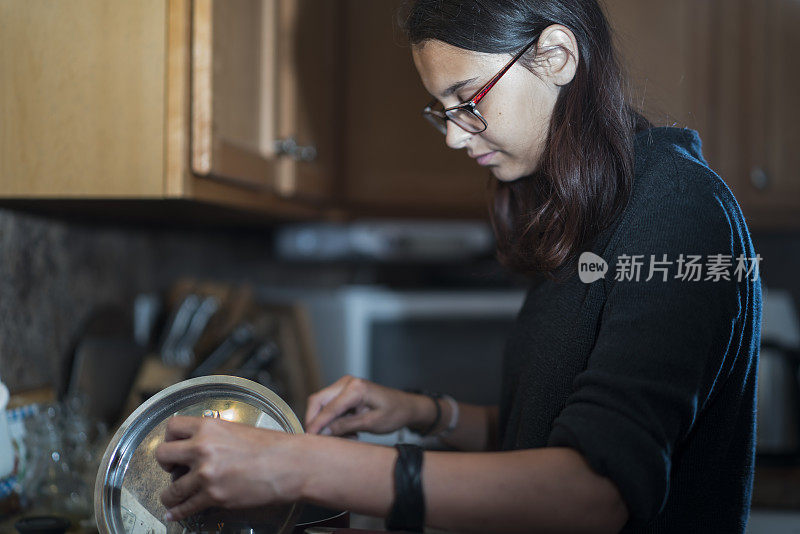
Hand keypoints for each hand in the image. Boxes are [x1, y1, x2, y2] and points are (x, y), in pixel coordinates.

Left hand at [154, 416, 305, 521]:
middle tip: (173, 469)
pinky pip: (185, 507)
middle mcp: (203, 448)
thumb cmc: (273, 447)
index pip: (171, 428)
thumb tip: (203, 445)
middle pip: (162, 455)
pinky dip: (178, 513)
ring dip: (169, 495)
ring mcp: (206, 474)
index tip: (174, 446)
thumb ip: (216, 436)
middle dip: (165, 465)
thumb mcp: (239, 430)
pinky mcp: (214, 496)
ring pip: (170, 489)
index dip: (170, 439)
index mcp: (209, 427)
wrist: (291, 464)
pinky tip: (175, 514)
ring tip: (172, 497)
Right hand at [305, 375, 426, 435]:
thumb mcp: (370, 424)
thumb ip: (345, 426)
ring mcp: (345, 385)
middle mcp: (347, 382)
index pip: (328, 408)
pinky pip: (330, 405)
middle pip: (318, 401)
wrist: (406, 406)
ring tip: (347, 436)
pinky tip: (348, 431)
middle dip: (315, 421)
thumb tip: (323, 432)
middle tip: (319, 439)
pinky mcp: (345, 391)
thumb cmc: (394, 413)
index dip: (316, 424)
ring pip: (322, 403)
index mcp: (355, 388)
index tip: (308, 439)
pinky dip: (333, 419)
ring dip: (326, 422)